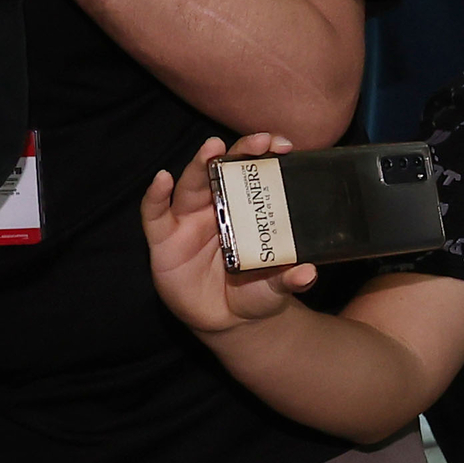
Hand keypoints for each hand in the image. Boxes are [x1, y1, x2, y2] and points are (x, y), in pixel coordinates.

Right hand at [142, 133, 314, 332]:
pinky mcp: (164, 239)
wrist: (229, 321)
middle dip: (238, 152)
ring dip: (199, 164)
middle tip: (258, 141)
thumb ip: (290, 279)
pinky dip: (155, 196)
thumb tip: (309, 273)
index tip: (284, 145)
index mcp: (246, 210)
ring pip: (191, 185)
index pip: (253, 173)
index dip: (265, 156)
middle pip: (223, 171)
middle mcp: (217, 207)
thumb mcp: (276, 287)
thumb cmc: (255, 292)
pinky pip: (155, 214)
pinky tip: (161, 180)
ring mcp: (189, 221)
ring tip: (212, 147)